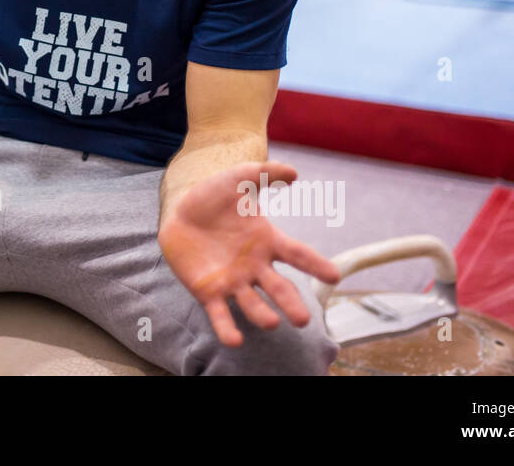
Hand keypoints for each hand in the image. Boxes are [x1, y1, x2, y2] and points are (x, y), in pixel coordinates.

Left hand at [157, 160, 340, 347]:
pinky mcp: (209, 292)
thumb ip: (265, 174)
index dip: (315, 265)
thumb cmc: (214, 196)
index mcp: (268, 242)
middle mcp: (255, 267)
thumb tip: (294, 173)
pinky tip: (234, 340)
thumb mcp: (239, 178)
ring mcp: (233, 282)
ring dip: (262, 315)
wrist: (179, 210)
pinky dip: (227, 329)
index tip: (334, 276)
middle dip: (291, 304)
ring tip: (271, 323)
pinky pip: (221, 314)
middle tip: (303, 320)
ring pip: (252, 304)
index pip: (297, 255)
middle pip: (279, 288)